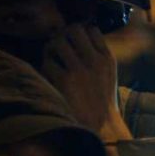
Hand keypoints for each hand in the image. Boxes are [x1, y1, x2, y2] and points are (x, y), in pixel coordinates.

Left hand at [41, 24, 131, 142]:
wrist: (102, 127)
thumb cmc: (103, 102)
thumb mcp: (109, 75)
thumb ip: (97, 58)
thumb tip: (77, 42)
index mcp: (107, 58)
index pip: (92, 29)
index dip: (80, 31)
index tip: (73, 40)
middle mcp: (94, 60)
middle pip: (74, 30)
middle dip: (63, 35)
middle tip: (58, 46)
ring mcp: (79, 69)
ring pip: (58, 42)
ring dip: (51, 48)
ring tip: (51, 58)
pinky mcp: (64, 81)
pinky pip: (48, 63)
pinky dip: (46, 67)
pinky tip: (49, 76)